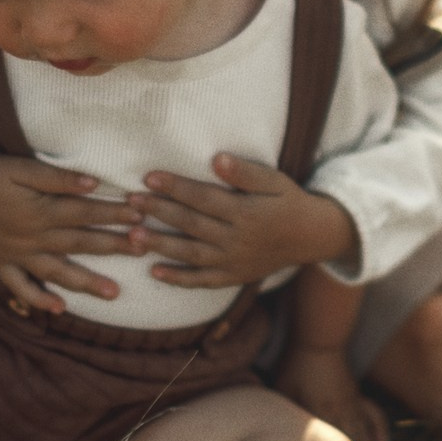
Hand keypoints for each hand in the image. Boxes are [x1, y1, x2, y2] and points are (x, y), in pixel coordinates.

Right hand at [0, 153, 143, 309]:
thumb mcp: (22, 167)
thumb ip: (58, 178)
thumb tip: (93, 183)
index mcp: (41, 211)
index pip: (86, 213)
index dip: (114, 214)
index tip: (140, 216)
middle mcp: (33, 237)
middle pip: (80, 243)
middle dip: (114, 246)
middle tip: (142, 251)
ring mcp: (17, 254)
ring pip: (58, 272)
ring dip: (87, 282)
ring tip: (114, 293)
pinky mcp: (1, 262)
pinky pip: (21, 287)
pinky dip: (38, 300)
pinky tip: (58, 309)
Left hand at [126, 154, 358, 287]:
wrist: (311, 237)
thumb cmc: (288, 201)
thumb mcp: (274, 181)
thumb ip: (245, 172)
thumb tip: (217, 159)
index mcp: (246, 212)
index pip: (203, 198)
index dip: (175, 187)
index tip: (149, 178)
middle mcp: (237, 239)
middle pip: (191, 224)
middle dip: (159, 213)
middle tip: (130, 203)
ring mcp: (234, 261)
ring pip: (191, 254)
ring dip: (160, 245)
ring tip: (133, 236)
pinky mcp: (233, 276)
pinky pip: (203, 281)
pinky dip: (178, 279)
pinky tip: (154, 272)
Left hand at [275, 346, 387, 440]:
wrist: (319, 340)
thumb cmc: (297, 365)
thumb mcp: (283, 391)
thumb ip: (285, 416)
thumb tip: (273, 439)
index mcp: (323, 417)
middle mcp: (343, 415)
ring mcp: (353, 406)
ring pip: (366, 440)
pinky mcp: (357, 396)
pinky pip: (374, 417)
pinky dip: (380, 431)